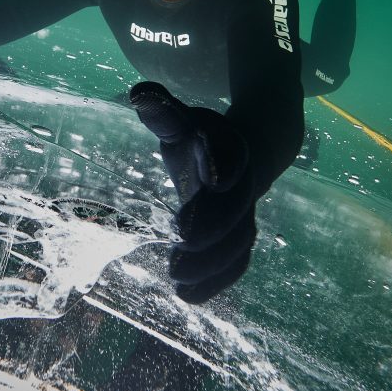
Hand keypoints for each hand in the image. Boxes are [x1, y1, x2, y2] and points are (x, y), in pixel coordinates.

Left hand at [130, 82, 255, 303]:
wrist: (251, 151)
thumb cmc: (202, 138)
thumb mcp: (182, 121)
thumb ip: (163, 112)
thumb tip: (140, 93)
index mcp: (228, 148)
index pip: (232, 155)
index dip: (224, 165)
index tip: (212, 179)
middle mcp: (240, 184)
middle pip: (237, 207)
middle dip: (213, 226)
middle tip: (182, 242)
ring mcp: (243, 214)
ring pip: (239, 241)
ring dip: (213, 262)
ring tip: (178, 278)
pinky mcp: (238, 238)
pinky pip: (236, 263)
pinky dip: (216, 282)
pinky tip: (188, 297)